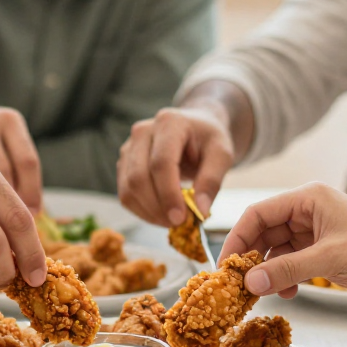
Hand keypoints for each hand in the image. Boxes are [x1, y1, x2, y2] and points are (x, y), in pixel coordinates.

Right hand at [117, 106, 234, 226]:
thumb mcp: (221, 155)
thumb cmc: (208, 141)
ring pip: (128, 188)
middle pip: (139, 177)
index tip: (181, 219)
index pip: (161, 163)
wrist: (195, 130)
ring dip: (149, 212)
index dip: (169, 194)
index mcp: (169, 122)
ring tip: (173, 221)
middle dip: (158, 208)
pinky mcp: (124, 164)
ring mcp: (129, 147)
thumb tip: (200, 211)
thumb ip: (212, 180)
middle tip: (180, 224)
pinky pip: (125, 194)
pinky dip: (142, 211)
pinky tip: (161, 215)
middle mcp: (142, 131)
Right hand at [221, 182, 346, 298]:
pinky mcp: (324, 255)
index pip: (258, 214)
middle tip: (238, 284)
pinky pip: (291, 265)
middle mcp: (309, 213)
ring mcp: (316, 235)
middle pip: (264, 233)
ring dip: (267, 272)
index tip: (225, 264)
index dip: (238, 238)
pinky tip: (287, 293)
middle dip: (251, 258)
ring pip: (276, 251)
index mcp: (308, 198)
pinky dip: (284, 279)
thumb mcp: (329, 259)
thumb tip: (250, 282)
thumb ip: (287, 270)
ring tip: (262, 292)